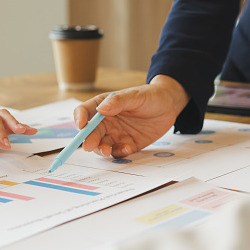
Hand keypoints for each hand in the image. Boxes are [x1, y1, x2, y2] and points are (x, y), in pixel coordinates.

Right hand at [74, 75, 189, 157]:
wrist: (169, 106)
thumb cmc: (151, 96)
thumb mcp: (136, 96)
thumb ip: (118, 101)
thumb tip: (101, 109)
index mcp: (104, 105)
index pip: (85, 111)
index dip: (79, 118)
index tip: (81, 125)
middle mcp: (106, 121)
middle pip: (91, 132)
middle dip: (89, 139)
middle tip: (91, 146)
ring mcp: (116, 134)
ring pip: (101, 145)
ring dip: (101, 150)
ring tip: (109, 151)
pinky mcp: (127, 144)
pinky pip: (118, 152)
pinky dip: (119, 153)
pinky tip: (127, 149)